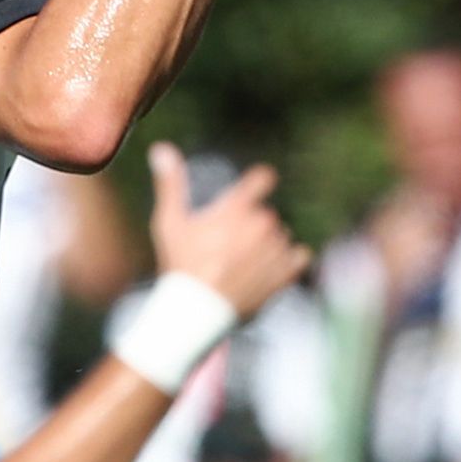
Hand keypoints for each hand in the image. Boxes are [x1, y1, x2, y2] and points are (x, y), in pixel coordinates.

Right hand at [148, 142, 309, 318]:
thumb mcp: (169, 222)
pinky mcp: (287, 273)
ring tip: (239, 267)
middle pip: (265, 215)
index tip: (250, 195)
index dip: (258, 184)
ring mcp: (276, 249)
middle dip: (250, 228)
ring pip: (280, 237)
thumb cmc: (179, 266)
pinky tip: (265, 272)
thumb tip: (161, 148)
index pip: (263, 179)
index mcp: (237, 208)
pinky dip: (287, 263)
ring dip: (266, 247)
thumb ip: (171, 183)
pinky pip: (299, 256)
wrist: (196, 314)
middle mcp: (262, 224)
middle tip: (225, 250)